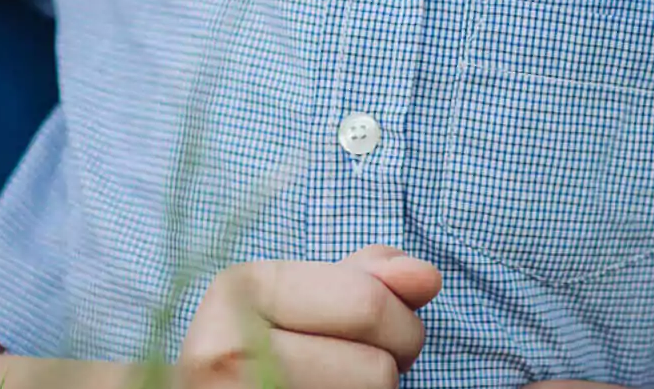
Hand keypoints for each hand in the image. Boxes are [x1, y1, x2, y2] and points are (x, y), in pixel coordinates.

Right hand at [180, 244, 440, 388]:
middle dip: (390, 367)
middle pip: (378, 369)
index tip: (383, 334)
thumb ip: (366, 278)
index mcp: (239, 289)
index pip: (369, 305)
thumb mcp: (301, 295)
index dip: (400, 324)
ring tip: (327, 385)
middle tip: (354, 368)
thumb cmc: (258, 343)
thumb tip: (425, 276)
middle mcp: (228, 353)